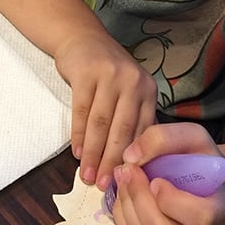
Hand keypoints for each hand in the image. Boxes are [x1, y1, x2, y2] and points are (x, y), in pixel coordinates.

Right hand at [54, 31, 155, 189]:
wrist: (82, 39)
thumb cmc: (107, 73)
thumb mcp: (129, 91)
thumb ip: (134, 119)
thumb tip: (136, 162)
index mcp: (148, 90)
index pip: (143, 130)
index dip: (134, 159)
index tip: (126, 181)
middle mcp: (133, 82)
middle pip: (123, 129)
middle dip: (112, 161)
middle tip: (104, 185)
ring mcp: (110, 76)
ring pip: (101, 123)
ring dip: (93, 153)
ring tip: (86, 175)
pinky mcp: (86, 74)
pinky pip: (81, 111)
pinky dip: (78, 135)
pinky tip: (77, 152)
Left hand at [112, 122, 224, 224]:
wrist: (208, 182)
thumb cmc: (202, 158)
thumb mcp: (193, 136)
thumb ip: (164, 138)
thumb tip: (131, 156)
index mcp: (224, 208)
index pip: (200, 217)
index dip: (172, 201)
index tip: (156, 180)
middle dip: (138, 197)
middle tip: (126, 169)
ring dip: (126, 203)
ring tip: (123, 176)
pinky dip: (123, 214)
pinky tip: (126, 193)